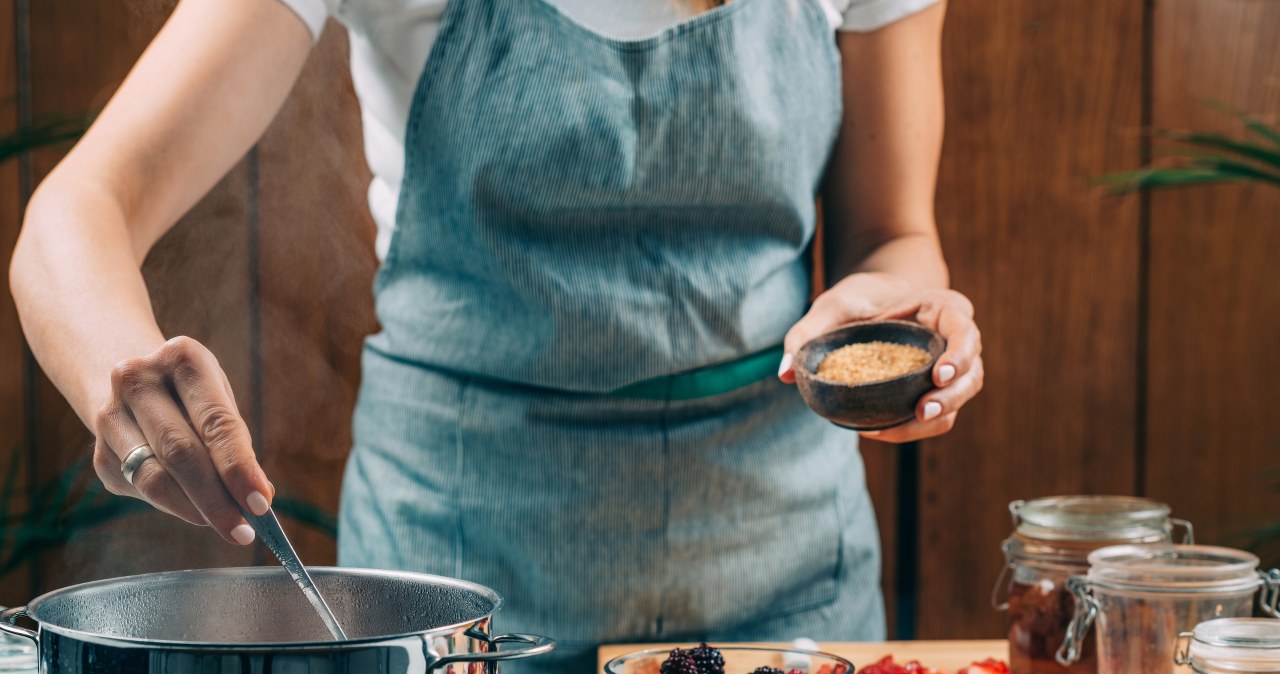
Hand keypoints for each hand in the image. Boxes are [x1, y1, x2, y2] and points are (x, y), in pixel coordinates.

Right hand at [91, 336, 273, 543]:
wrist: (134, 383)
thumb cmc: (192, 396)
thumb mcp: (220, 400)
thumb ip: (237, 444)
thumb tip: (260, 497)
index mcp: (182, 358)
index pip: (215, 423)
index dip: (239, 468)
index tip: (261, 504)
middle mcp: (138, 380)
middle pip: (181, 453)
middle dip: (217, 499)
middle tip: (244, 531)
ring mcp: (110, 415)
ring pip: (154, 478)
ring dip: (195, 510)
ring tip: (227, 525)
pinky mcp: (99, 452)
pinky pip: (140, 490)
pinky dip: (173, 505)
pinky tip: (192, 507)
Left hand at [778, 273, 983, 442]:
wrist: (870, 305)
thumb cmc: (857, 300)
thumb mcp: (830, 307)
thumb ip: (807, 333)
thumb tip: (784, 373)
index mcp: (942, 309)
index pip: (965, 329)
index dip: (959, 353)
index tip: (937, 374)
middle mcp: (954, 339)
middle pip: (971, 371)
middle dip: (952, 395)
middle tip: (923, 410)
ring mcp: (950, 367)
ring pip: (959, 397)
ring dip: (940, 415)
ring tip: (908, 424)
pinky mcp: (935, 390)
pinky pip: (937, 414)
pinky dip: (915, 427)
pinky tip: (880, 431)